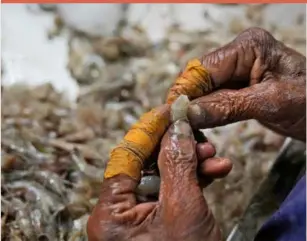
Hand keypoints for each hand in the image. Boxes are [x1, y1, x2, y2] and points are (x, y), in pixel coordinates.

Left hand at [87, 119, 230, 240]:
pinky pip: (173, 193)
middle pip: (147, 165)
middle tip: (198, 135)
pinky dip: (194, 181)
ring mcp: (139, 219)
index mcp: (110, 214)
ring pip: (164, 177)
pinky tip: (215, 170)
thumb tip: (176, 126)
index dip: (149, 130)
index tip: (169, 110)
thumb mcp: (183, 208)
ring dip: (191, 164)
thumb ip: (177, 163)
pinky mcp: (158, 222)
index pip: (127, 157)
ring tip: (214, 155)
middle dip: (177, 149)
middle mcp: (118, 215)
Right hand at [175, 27, 304, 140]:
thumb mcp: (268, 103)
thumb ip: (225, 107)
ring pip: (204, 90)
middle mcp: (239, 54)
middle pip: (200, 79)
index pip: (204, 68)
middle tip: (173, 124)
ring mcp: (238, 70)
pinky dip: (205, 113)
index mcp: (248, 47)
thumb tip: (187, 114)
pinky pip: (213, 98)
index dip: (184, 91)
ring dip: (194, 109)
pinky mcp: (238, 87)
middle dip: (187, 101)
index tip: (170, 113)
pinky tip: (197, 124)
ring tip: (182, 127)